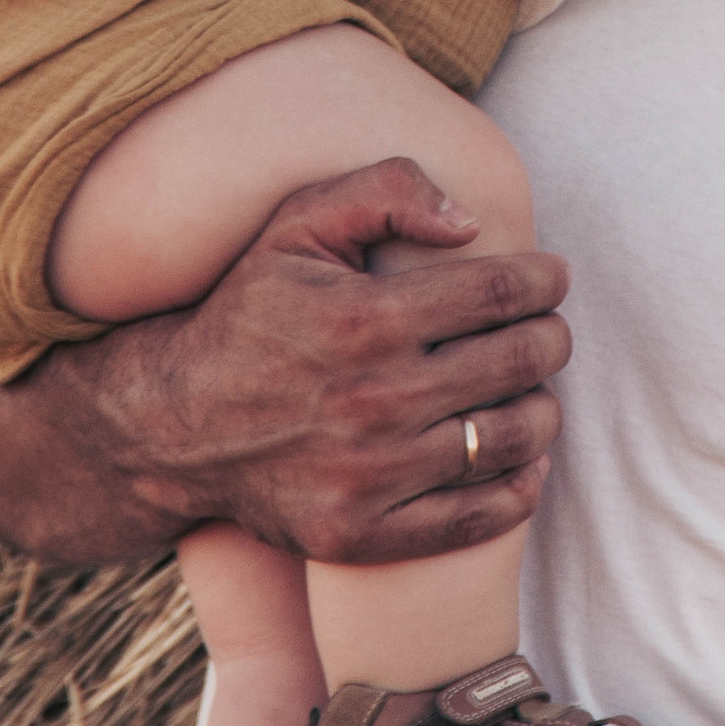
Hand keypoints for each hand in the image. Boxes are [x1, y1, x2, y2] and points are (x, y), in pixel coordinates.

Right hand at [0, 159, 569, 565]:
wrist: (172, 428)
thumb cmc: (248, 313)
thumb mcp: (295, 226)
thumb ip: (384, 191)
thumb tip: (469, 220)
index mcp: (363, 319)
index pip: (499, 293)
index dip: (543, 281)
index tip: (552, 277)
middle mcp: (373, 400)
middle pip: (517, 363)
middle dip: (550, 338)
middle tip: (549, 331)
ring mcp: (370, 475)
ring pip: (510, 439)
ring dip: (542, 409)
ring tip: (535, 391)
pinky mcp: (363, 534)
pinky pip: (476, 518)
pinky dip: (518, 489)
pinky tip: (524, 461)